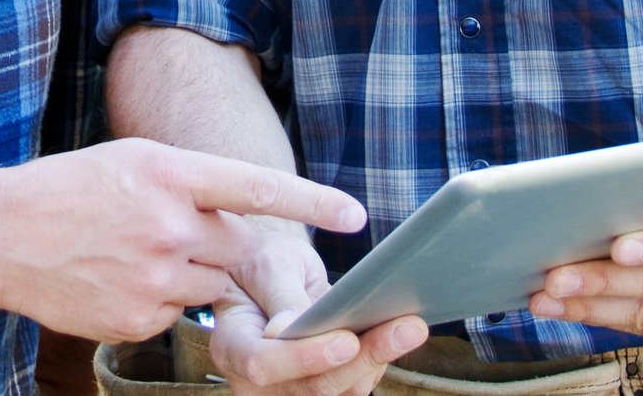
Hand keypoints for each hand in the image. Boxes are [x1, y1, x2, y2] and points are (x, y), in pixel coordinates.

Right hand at [0, 138, 365, 345]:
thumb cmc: (67, 190)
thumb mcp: (130, 162)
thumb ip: (188, 185)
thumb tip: (238, 214)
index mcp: (167, 171)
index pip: (256, 186)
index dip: (311, 202)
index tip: (356, 215)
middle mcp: (167, 224)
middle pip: (239, 247)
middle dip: (233, 250)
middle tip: (203, 243)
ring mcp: (154, 277)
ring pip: (211, 284)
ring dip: (194, 273)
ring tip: (137, 254)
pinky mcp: (140, 319)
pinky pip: (178, 314)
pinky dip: (163, 301)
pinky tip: (120, 281)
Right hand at [206, 217, 426, 395]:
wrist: (270, 270)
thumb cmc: (261, 260)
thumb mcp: (266, 265)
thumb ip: (280, 296)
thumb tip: (287, 329)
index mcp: (231, 345)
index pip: (263, 363)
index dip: (304, 358)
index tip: (346, 341)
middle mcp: (257, 381)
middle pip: (310, 387)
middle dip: (362, 359)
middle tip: (406, 327)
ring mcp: (289, 389)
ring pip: (339, 391)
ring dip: (379, 361)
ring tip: (411, 327)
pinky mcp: (320, 385)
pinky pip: (353, 385)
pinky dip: (377, 361)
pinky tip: (399, 332)